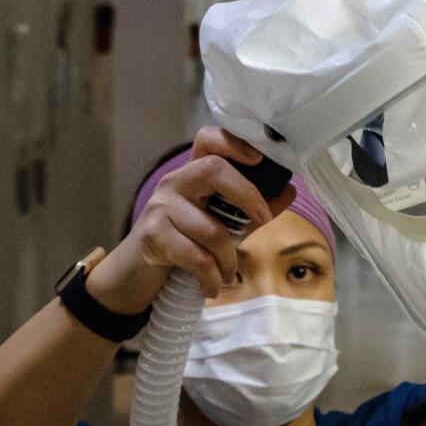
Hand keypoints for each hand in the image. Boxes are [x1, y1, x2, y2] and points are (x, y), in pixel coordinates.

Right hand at [88, 126, 296, 312]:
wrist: (136, 275)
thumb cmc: (182, 246)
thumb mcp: (222, 227)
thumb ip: (251, 211)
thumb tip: (289, 191)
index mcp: (193, 175)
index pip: (209, 139)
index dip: (235, 142)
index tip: (259, 159)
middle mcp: (175, 183)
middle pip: (214, 169)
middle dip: (246, 195)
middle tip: (262, 220)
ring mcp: (161, 207)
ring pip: (211, 228)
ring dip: (228, 259)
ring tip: (227, 274)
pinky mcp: (153, 235)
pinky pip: (196, 256)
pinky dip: (211, 277)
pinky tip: (211, 286)